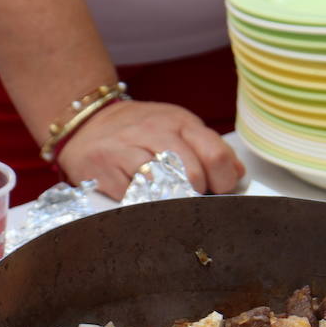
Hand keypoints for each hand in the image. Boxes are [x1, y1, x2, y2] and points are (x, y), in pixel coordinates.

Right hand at [56, 100, 244, 199]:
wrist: (86, 122)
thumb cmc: (139, 131)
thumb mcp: (178, 128)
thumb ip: (209, 148)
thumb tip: (238, 173)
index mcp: (180, 122)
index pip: (216, 155)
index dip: (224, 181)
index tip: (219, 190)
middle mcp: (154, 132)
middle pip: (193, 175)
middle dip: (199, 195)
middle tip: (193, 199)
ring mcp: (127, 149)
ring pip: (164, 185)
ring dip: (173, 201)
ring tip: (170, 200)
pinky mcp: (104, 169)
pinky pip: (133, 196)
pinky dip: (144, 204)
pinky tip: (144, 200)